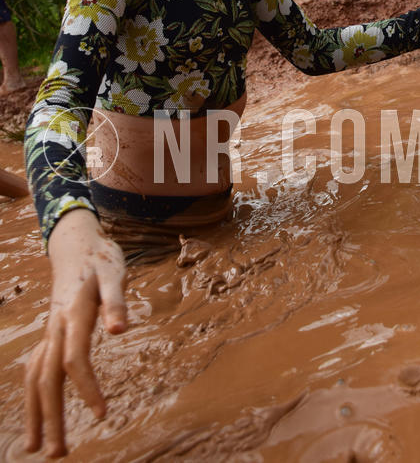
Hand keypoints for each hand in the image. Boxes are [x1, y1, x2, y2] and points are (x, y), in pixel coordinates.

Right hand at [24, 209, 126, 457]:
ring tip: (37, 448)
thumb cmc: (100, 258)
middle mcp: (56, 327)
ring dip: (36, 413)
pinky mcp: (51, 333)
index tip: (102, 416)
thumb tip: (120, 332)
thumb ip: (117, 302)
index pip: (74, 360)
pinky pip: (36, 368)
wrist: (76, 243)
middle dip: (50, 417)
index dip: (87, 388)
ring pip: (34, 377)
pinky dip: (34, 394)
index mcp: (73, 314)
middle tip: (57, 455)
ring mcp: (50, 332)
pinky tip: (38, 412)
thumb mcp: (115, 273)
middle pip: (47, 378)